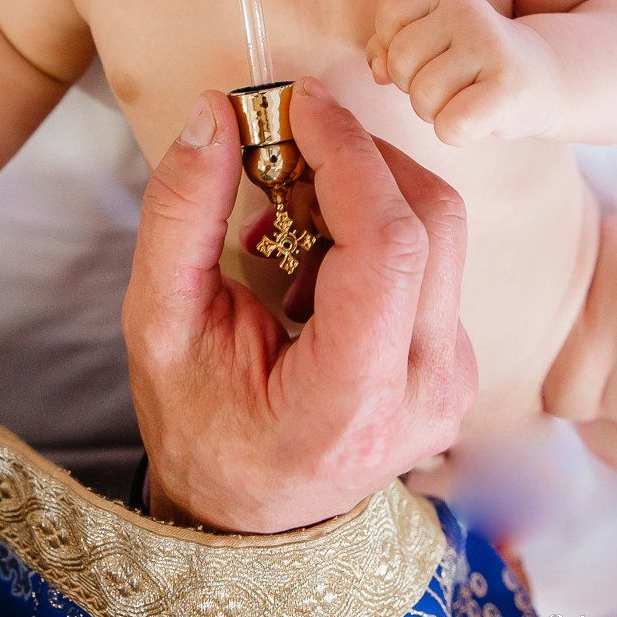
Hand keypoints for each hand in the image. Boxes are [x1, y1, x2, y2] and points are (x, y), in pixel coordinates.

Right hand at [122, 78, 475, 533]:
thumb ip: (181, 214)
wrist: (253, 514)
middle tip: (285, 140)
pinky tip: (312, 253)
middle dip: (359, 155)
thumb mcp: (160, 325)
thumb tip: (215, 113)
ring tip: (284, 216)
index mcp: (352, 401)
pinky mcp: (456, 354)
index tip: (300, 102)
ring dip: (365, 188)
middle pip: (432, 222)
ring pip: (440, 229)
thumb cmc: (202, 427)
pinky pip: (434, 254)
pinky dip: (374, 222)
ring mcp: (454, 376)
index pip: (389, 246)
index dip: (350, 154)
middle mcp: (427, 392)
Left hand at [367, 0, 561, 145]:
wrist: (546, 79)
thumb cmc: (473, 65)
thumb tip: (377, 70)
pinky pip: (451, 124)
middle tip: (448, 86)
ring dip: (435, 112)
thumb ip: (388, 49)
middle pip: (400, 61)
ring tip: (464, 100)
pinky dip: (455, 134)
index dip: (394, 46)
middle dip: (413, 86)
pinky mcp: (509, 88)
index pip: (389, 13)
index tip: (425, 58)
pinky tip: (478, 120)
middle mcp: (468, 12)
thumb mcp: (430, 44)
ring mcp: (491, 47)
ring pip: (422, 97)